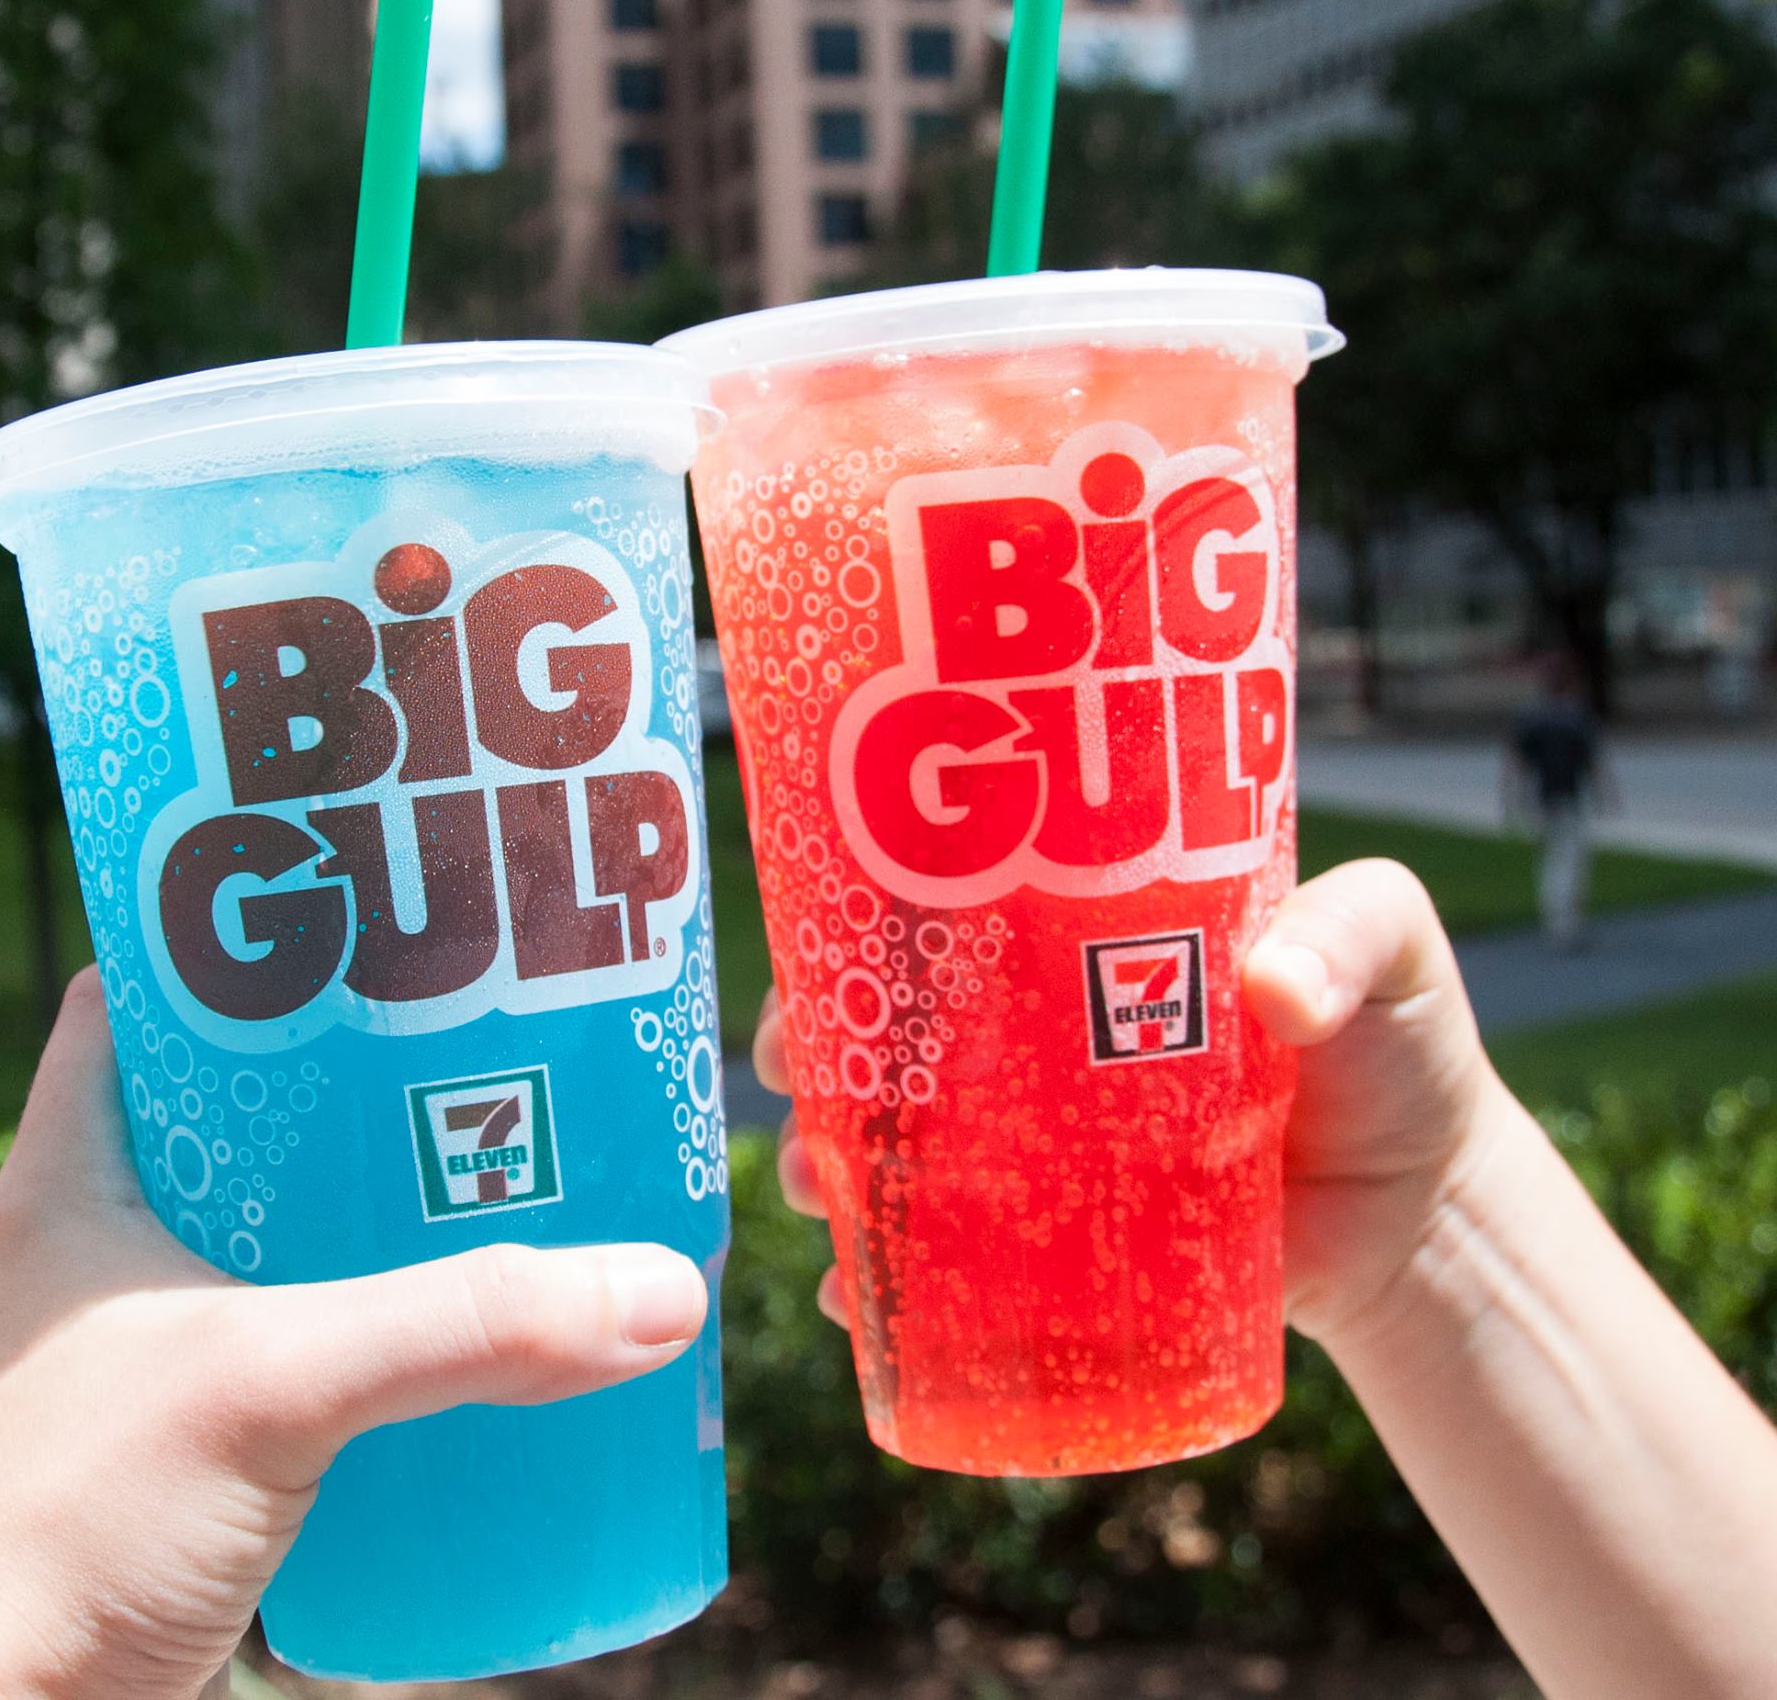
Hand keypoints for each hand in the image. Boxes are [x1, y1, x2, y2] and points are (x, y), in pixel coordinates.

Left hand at [0, 971, 708, 1699]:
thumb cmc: (53, 1538)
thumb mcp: (273, 1388)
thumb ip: (468, 1327)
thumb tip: (658, 1288)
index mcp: (74, 1181)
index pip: (144, 998)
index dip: (245, 940)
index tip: (369, 910)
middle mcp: (101, 1253)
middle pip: (243, 1117)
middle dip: (361, 1082)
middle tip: (485, 1040)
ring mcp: (139, 1357)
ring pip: (279, 1239)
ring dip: (378, 1214)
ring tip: (504, 1172)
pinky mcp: (182, 1454)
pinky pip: (297, 1349)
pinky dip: (373, 1330)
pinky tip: (460, 1336)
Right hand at [757, 859, 1521, 1353]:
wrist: (1427, 1215)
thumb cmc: (1398, 1048)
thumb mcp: (1391, 950)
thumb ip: (1352, 938)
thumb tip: (1275, 990)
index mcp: (1082, 942)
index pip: (949, 910)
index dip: (861, 920)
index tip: (813, 948)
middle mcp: (1037, 1040)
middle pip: (893, 1031)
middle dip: (816, 1050)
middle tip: (787, 1071)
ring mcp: (1040, 1149)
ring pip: (899, 1146)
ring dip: (831, 1162)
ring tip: (812, 1187)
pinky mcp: (1062, 1249)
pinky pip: (950, 1264)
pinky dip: (891, 1288)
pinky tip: (855, 1305)